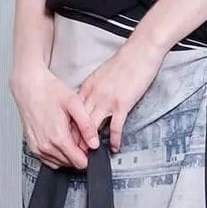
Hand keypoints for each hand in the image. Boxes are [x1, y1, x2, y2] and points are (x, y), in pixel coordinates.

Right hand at [10, 61, 99, 169]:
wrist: (28, 85)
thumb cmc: (49, 91)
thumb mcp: (75, 104)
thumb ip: (87, 126)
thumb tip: (94, 143)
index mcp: (58, 138)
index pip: (79, 162)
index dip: (87, 153)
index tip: (87, 142)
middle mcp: (45, 146)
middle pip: (70, 164)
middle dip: (77, 152)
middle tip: (75, 133)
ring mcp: (37, 148)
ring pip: (59, 163)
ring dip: (66, 153)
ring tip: (66, 132)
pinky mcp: (32, 146)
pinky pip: (48, 159)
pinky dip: (56, 153)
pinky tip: (57, 137)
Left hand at [77, 33, 166, 151]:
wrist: (140, 52)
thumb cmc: (124, 62)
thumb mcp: (101, 75)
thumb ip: (93, 89)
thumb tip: (89, 102)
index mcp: (88, 87)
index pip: (73, 112)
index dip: (69, 128)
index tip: (66, 139)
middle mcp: (94, 95)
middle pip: (79, 121)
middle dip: (75, 139)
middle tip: (73, 154)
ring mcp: (107, 100)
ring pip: (93, 126)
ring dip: (90, 143)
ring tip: (89, 156)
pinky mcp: (122, 103)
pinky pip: (115, 126)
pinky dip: (115, 139)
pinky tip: (114, 147)